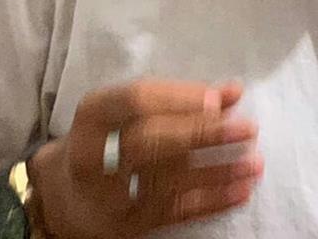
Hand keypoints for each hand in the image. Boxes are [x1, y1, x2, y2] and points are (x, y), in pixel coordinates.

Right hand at [28, 79, 261, 238]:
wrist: (62, 196)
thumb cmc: (107, 138)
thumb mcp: (126, 112)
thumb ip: (177, 99)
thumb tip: (233, 93)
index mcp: (94, 115)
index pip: (137, 100)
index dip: (180, 98)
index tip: (218, 99)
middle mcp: (95, 155)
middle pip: (150, 142)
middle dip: (202, 134)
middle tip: (246, 129)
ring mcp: (109, 194)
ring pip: (167, 180)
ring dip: (218, 171)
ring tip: (255, 161)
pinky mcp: (127, 225)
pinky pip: (175, 212)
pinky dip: (212, 201)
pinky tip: (242, 190)